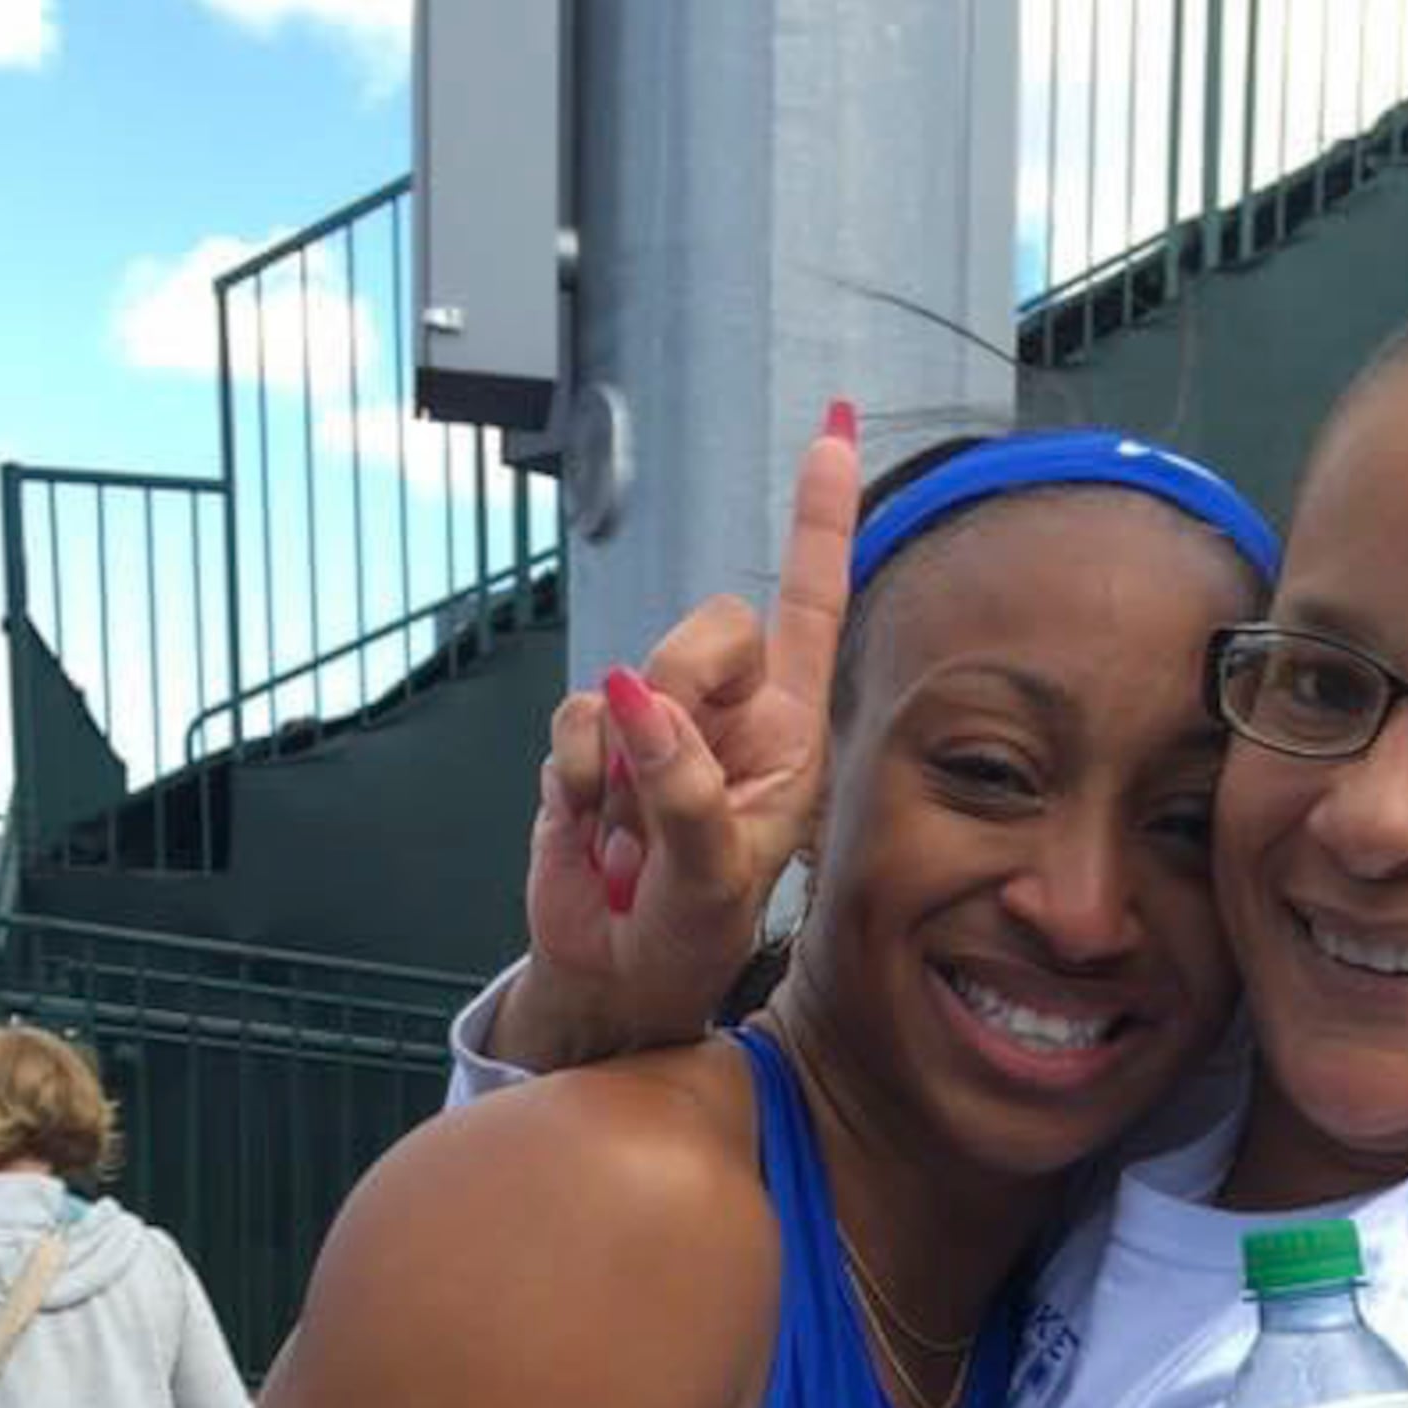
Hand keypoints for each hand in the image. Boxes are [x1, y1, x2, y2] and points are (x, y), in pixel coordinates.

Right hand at [493, 411, 859, 1072]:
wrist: (614, 979)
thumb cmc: (689, 938)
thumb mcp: (711, 878)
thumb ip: (682, 790)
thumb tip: (633, 698)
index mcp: (788, 736)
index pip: (809, 606)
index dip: (820, 519)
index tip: (834, 428)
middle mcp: (728, 717)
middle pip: (707, 630)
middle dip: (680, 698)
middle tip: (666, 793)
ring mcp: (655, 726)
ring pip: (628, 677)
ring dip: (624, 771)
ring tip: (636, 841)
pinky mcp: (591, 745)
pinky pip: (572, 723)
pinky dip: (577, 782)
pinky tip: (595, 832)